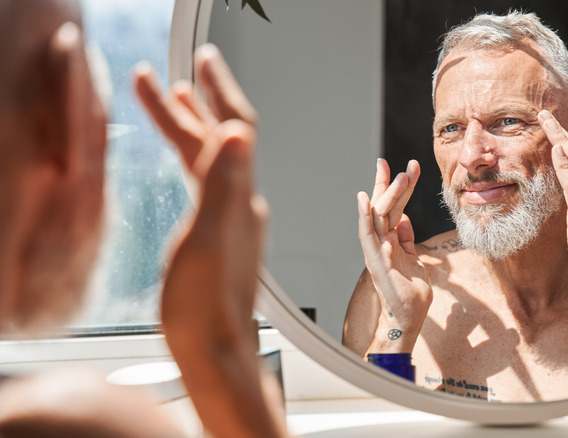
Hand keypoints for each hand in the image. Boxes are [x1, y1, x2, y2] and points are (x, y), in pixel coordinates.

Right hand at [135, 45, 286, 437]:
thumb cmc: (207, 304)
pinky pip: (207, 184)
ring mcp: (232, 219)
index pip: (234, 129)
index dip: (217, 91)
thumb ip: (222, 184)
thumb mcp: (209, 238)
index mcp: (239, 197)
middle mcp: (242, 202)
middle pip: (222, 139)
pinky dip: (192, 160)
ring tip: (173, 99)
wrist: (217, 349)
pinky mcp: (220, 236)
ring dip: (193, 128)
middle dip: (200, 102)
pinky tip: (185, 162)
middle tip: (182, 71)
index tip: (203, 60)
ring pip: (212, 160)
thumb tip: (236, 133)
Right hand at [357, 159, 431, 351]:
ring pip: (378, 216)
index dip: (399, 188)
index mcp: (391, 240)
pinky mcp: (376, 262)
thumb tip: (406, 219)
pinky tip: (364, 200)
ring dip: (387, 194)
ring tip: (397, 175)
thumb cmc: (411, 291)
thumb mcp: (414, 258)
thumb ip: (407, 239)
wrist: (409, 318)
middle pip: (383, 206)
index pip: (393, 208)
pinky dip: (364, 217)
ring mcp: (377, 251)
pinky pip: (368, 236)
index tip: (408, 167)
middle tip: (399, 163)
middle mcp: (381, 242)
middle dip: (390, 183)